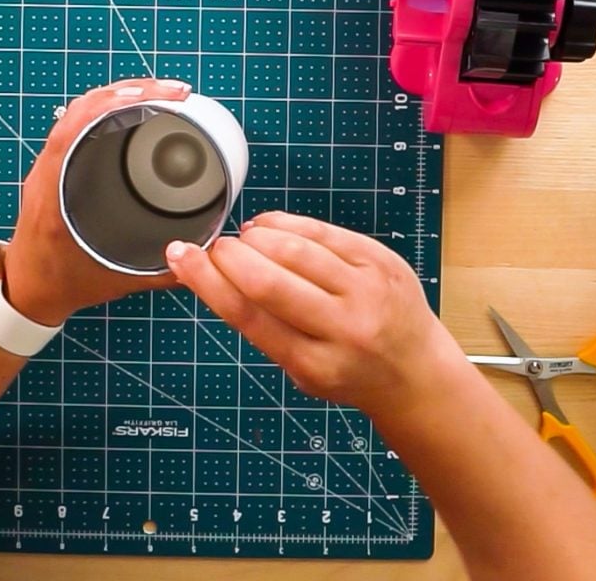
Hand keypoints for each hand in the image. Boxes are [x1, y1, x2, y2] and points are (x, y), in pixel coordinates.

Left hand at [1, 78, 192, 325]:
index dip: (119, 100)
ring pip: (79, 110)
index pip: (79, 125)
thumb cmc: (62, 283)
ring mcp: (48, 166)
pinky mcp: (53, 166)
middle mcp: (47, 171)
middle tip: (175, 91)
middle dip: (131, 90)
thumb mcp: (116, 280)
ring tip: (159, 92)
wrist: (25, 289)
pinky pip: (77, 122)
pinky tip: (132, 108)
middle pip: (82, 107)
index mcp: (55, 193)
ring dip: (119, 94)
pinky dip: (106, 108)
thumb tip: (204, 258)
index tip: (161, 94)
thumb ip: (162, 273)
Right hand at [164, 211, 459, 411]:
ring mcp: (367, 290)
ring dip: (256, 238)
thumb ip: (263, 325)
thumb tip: (213, 272)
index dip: (207, 282)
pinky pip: (323, 231)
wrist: (414, 371)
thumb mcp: (300, 369)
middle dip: (229, 256)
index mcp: (315, 364)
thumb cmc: (346, 371)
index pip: (249, 316)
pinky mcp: (381, 259)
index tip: (180, 257)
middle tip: (213, 249)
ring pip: (294, 249)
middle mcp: (344, 328)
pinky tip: (268, 228)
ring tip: (242, 241)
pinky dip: (286, 224)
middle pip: (268, 280)